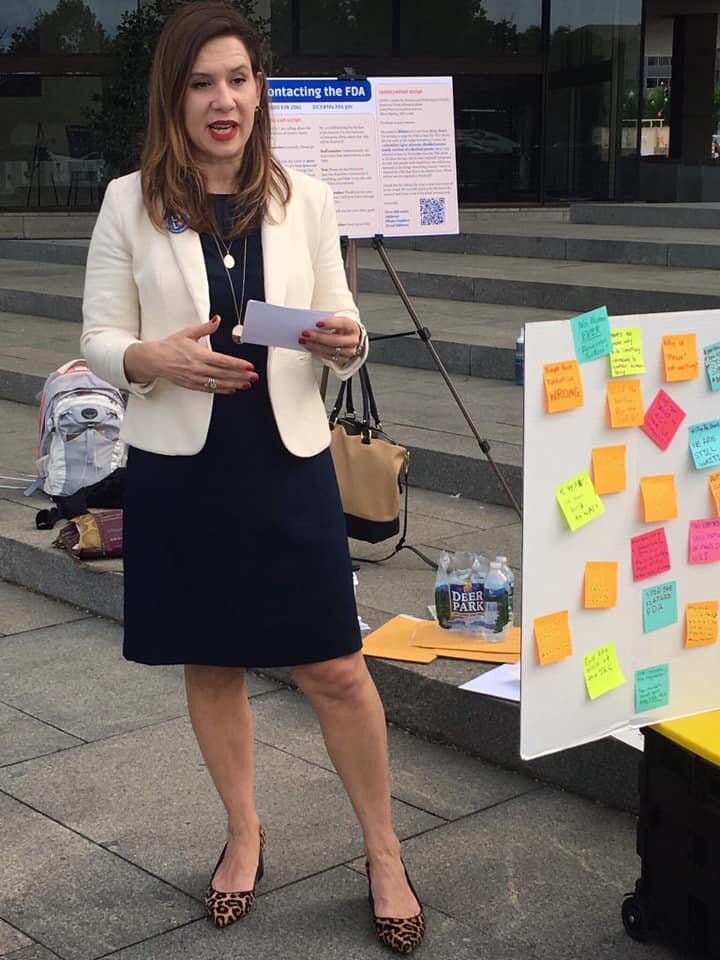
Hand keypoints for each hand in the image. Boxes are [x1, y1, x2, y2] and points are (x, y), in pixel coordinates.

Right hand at [126, 316, 258, 393]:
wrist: (155, 360)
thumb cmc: (170, 346)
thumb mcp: (188, 333)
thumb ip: (205, 328)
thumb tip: (217, 319)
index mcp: (199, 355)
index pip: (223, 361)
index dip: (238, 365)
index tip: (249, 366)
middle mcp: (199, 368)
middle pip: (224, 374)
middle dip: (241, 376)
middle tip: (254, 377)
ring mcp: (196, 378)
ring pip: (219, 383)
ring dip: (234, 384)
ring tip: (246, 384)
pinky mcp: (193, 385)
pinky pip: (210, 389)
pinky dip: (222, 390)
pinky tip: (232, 389)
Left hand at [298, 316, 361, 364]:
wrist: (350, 339)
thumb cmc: (342, 328)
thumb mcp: (338, 322)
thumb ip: (328, 322)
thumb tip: (311, 324)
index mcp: (352, 327)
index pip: (342, 324)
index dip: (330, 323)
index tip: (317, 323)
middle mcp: (352, 340)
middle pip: (335, 340)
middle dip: (318, 337)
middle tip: (306, 333)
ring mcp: (348, 351)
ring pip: (330, 350)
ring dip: (314, 345)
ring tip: (303, 340)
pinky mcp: (342, 359)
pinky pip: (327, 357)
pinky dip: (316, 351)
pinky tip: (309, 346)